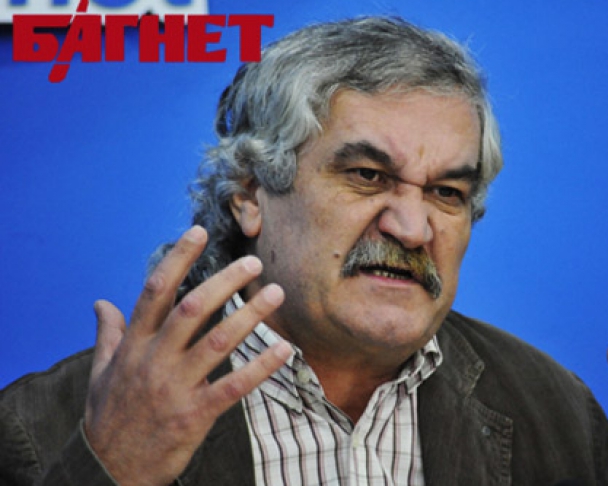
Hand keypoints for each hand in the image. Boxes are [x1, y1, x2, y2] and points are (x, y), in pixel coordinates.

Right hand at [84, 226, 291, 485]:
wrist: (109, 472)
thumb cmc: (108, 417)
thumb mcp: (101, 373)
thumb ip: (109, 335)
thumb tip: (101, 302)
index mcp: (134, 346)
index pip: (155, 292)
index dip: (178, 259)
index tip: (199, 232)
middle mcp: (154, 361)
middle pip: (192, 310)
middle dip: (224, 281)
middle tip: (254, 262)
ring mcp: (175, 388)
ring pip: (218, 342)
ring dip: (250, 315)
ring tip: (275, 293)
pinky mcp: (195, 415)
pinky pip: (234, 386)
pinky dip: (260, 367)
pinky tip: (283, 350)